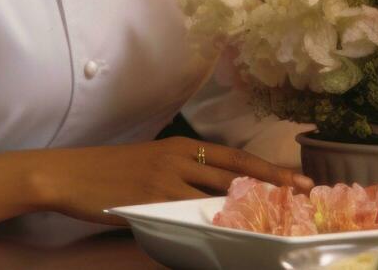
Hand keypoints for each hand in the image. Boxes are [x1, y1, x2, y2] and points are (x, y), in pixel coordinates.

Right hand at [31, 136, 314, 224]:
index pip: (236, 156)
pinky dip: (213, 222)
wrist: (73, 173)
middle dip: (274, 184)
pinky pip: (190, 213)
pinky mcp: (152, 200)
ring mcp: (167, 179)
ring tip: (277, 216)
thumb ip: (184, 173)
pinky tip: (231, 232)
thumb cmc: (112, 170)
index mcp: (183, 145)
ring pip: (219, 194)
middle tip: (304, 196)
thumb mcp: (153, 161)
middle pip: (237, 172)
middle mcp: (180, 157)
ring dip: (249, 206)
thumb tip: (214, 193)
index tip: (299, 177)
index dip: (270, 168)